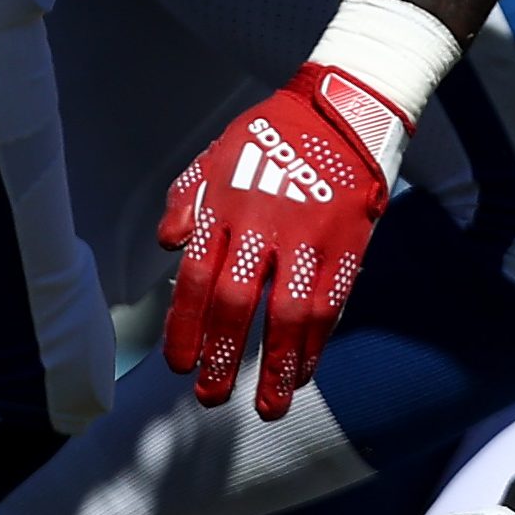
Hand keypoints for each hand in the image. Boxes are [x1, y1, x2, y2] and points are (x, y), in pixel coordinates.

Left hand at [161, 63, 403, 416]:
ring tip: (266, 405)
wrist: (342, 108)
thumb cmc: (271, 134)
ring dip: (275, 366)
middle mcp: (263, 224)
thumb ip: (187, 198)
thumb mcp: (217, 152)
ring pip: (288, 314)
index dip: (185, 326)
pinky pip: (330, 304)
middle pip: (235, 302)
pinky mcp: (347, 244)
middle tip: (210, 397)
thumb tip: (166, 242)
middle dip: (220, 355)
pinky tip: (303, 371)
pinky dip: (316, 344)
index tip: (178, 366)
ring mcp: (309, 237)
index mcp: (225, 205)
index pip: (195, 276)